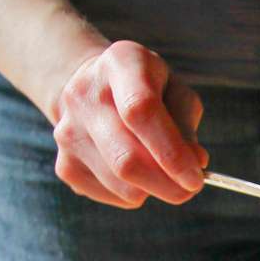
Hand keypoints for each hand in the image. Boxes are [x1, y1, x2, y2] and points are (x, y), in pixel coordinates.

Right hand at [51, 41, 208, 208]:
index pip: (141, 111)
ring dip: (153, 190)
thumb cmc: (148, 90)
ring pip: (121, 185)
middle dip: (167, 184)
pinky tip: (136, 173)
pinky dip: (133, 194)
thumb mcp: (175, 91)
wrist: (93, 90)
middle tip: (190, 189)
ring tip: (162, 172)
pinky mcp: (64, 164)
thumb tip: (195, 162)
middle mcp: (84, 95)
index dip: (171, 152)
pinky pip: (110, 196)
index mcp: (120, 64)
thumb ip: (186, 124)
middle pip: (126, 158)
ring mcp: (67, 131)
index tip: (195, 179)